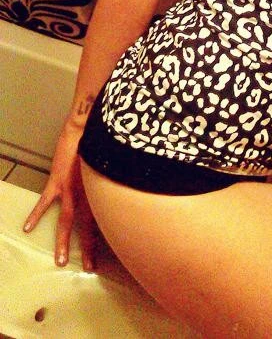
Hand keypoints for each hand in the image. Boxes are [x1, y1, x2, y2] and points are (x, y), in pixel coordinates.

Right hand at [23, 119, 99, 270]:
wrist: (87, 128)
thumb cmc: (104, 144)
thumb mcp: (112, 166)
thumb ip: (112, 182)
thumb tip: (119, 194)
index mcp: (100, 193)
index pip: (104, 221)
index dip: (104, 239)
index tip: (107, 254)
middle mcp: (86, 195)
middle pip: (87, 228)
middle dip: (89, 249)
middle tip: (90, 268)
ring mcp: (70, 190)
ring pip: (66, 222)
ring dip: (63, 242)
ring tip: (60, 261)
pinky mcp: (56, 181)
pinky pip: (45, 202)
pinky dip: (36, 214)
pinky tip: (26, 227)